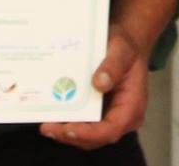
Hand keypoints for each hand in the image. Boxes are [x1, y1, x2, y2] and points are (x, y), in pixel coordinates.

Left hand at [40, 0, 172, 149]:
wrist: (126, 41)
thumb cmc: (125, 46)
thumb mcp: (121, 49)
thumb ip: (113, 65)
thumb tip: (99, 83)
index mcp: (132, 106)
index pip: (111, 129)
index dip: (89, 133)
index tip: (68, 128)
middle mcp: (123, 117)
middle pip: (96, 138)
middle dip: (71, 135)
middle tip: (47, 127)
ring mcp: (110, 116)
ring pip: (88, 135)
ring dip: (66, 133)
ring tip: (46, 125)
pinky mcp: (100, 112)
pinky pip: (84, 124)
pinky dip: (69, 123)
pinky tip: (52, 116)